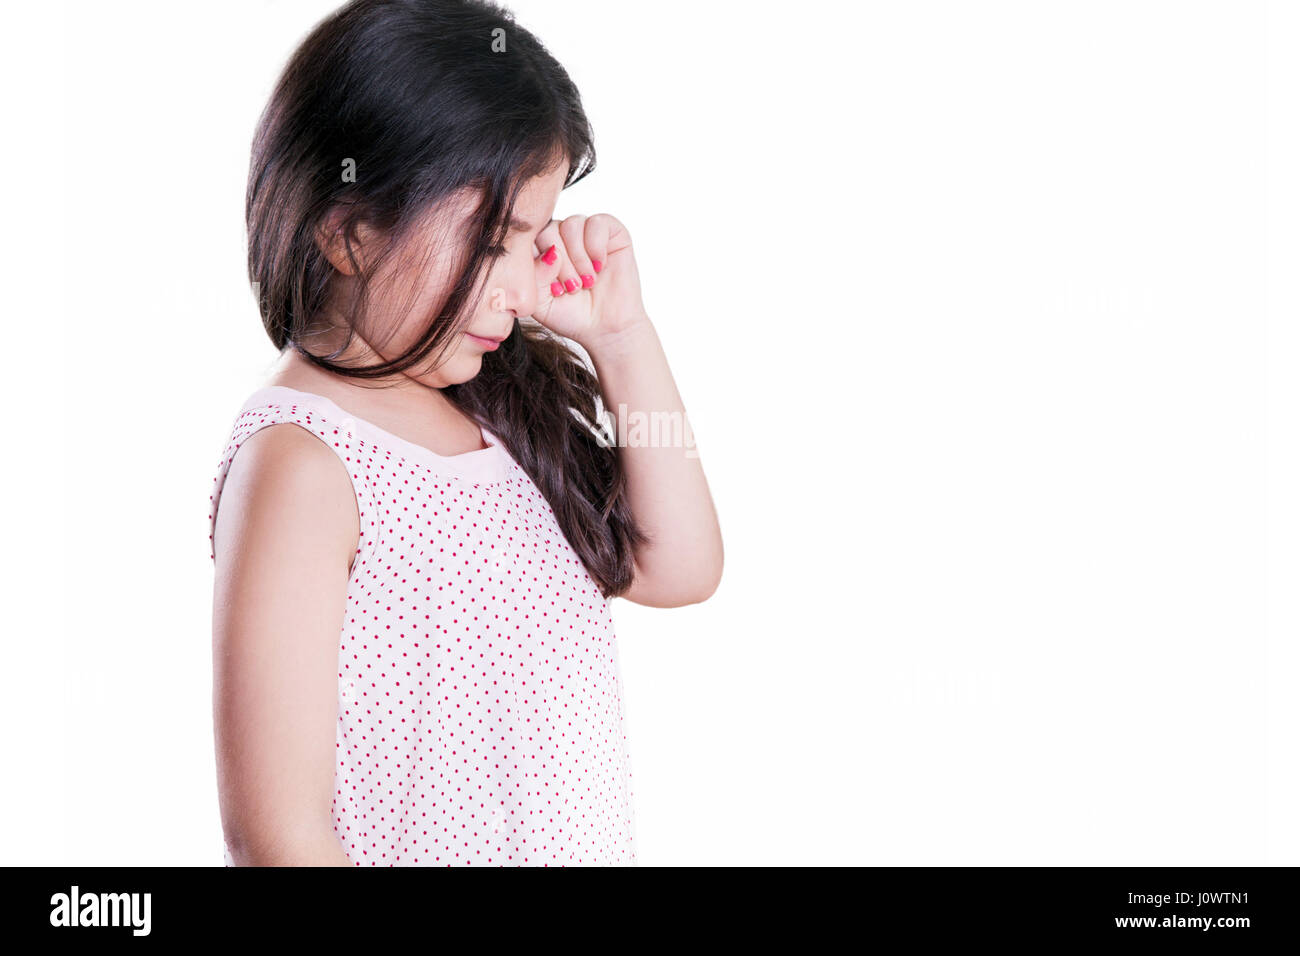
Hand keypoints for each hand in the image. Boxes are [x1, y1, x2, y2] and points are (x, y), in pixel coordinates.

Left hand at [531, 213, 648, 350]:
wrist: (606, 328)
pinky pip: (597, 222)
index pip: (528, 238)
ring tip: (588, 281)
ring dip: (579, 258)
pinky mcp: (610, 230)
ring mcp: (584, 231)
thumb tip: (551, 253)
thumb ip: (537, 277)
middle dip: (562, 264)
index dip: (541, 264)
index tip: (556, 291)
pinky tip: (601, 266)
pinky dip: (597, 247)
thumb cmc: (571, 315)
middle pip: (549, 230)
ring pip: (572, 225)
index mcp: (539, 249)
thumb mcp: (542, 303)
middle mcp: (560, 236)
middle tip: (574, 288)